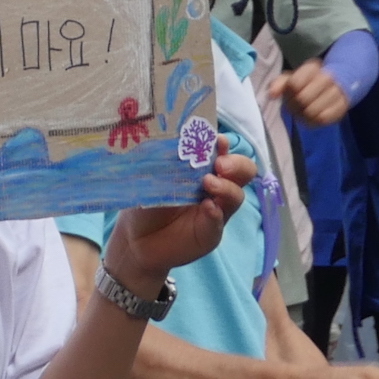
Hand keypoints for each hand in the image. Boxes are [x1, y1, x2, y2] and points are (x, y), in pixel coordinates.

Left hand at [107, 154, 254, 290]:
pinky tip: (208, 208)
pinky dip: (215, 214)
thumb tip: (177, 145)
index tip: (218, 141)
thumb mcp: (153, 176)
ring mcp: (216, 210)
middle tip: (220, 165)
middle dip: (237, 164)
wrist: (135, 237)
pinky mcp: (210, 232)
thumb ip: (168, 162)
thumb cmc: (145, 200)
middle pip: (243, 171)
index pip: (223, 152)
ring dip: (226, 187)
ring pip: (236, 195)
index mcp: (203, 167)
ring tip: (208, 184)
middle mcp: (215, 186)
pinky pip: (219, 222)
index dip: (224, 145)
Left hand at [259, 60, 347, 128]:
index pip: (294, 85)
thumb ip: (279, 84)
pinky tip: (311, 117)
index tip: (288, 97)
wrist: (335, 85)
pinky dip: (313, 121)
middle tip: (293, 107)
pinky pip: (323, 119)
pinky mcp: (342, 107)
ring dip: (303, 116)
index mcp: (312, 68)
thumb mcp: (291, 78)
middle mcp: (327, 77)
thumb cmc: (306, 83)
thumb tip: (272, 94)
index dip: (288, 95)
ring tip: (302, 112)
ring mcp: (337, 92)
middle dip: (293, 107)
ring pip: (312, 111)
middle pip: (302, 99)